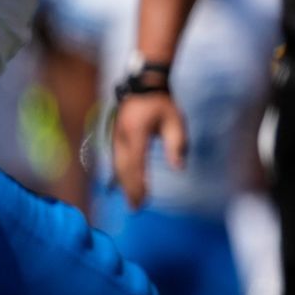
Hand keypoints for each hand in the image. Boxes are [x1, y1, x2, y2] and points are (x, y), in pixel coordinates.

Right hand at [109, 85, 183, 206]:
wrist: (143, 86)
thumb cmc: (162, 104)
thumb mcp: (175, 121)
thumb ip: (177, 144)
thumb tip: (179, 168)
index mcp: (137, 132)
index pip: (136, 162)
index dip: (138, 182)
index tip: (144, 198)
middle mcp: (122, 137)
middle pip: (124, 168)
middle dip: (130, 189)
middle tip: (136, 208)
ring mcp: (116, 137)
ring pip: (118, 166)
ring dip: (124, 185)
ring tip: (132, 203)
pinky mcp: (116, 138)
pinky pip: (116, 161)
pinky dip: (121, 176)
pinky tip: (126, 187)